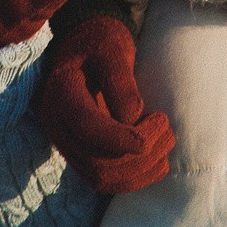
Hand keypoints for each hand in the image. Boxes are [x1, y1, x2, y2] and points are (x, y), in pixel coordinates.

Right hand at [34, 13, 174, 193]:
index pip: (88, 129)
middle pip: (96, 163)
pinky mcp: (84, 156)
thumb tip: (133, 117)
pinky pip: (108, 182)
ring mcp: (70, 146)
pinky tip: (159, 157)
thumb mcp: (112, 48)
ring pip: (102, 179)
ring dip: (142, 169)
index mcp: (61, 95)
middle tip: (165, 127)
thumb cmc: (100, 44)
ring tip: (166, 139)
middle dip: (139, 154)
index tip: (157, 124)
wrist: (86, 51)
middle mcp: (60, 127)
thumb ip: (120, 78)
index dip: (123, 138)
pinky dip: (138, 177)